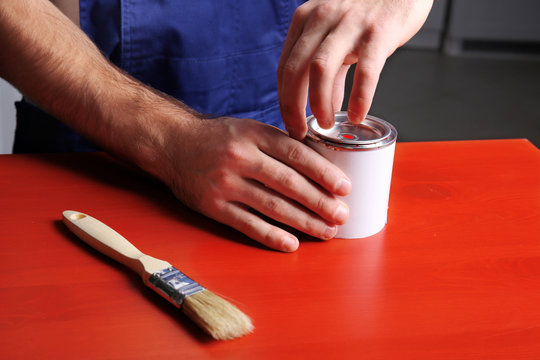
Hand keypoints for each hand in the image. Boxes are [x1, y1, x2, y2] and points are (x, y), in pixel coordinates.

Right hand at [160, 117, 351, 251]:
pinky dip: (272, 236)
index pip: (296, 154)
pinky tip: (292, 243)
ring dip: (303, 222)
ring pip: (272, 206)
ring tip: (326, 231)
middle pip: (288, 183)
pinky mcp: (213, 205)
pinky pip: (247, 224)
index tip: (344, 188)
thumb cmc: (218, 138)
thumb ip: (279, 145)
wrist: (172, 144)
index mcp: (253, 134)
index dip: (323, 172)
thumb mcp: (248, 129)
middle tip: (341, 215)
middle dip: (319, 202)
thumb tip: (319, 165)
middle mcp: (240, 157)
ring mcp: (225, 183)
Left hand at [278, 0, 432, 138]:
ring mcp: (350, 23)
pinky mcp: (379, 31)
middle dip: (293, 108)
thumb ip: (331, 71)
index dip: (284, 101)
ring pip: (320, 70)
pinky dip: (359, 98)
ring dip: (319, 103)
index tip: (290, 123)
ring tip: (327, 124)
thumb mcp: (339, 34)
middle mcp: (322, 18)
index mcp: (306, 19)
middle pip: (295, 71)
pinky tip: (358, 115)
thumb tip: (327, 105)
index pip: (285, 67)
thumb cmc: (369, 10)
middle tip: (299, 132)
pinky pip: (365, 71)